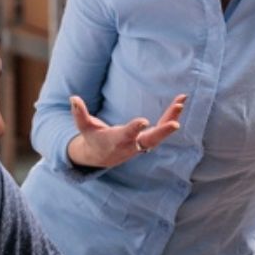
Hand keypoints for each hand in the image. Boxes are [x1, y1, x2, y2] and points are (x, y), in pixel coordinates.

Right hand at [65, 93, 186, 169]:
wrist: (102, 156)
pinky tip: (180, 103)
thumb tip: (73, 98)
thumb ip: (79, 114)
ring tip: (181, 101)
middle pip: (150, 140)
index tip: (143, 121)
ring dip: (171, 118)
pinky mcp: (148, 138)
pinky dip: (171, 116)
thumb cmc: (93, 139)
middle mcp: (132, 144)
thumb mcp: (84, 128)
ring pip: (160, 134)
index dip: (135, 129)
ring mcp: (142, 143)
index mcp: (117, 140)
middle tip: (176, 124)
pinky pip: (162, 128)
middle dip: (162, 132)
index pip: (127, 135)